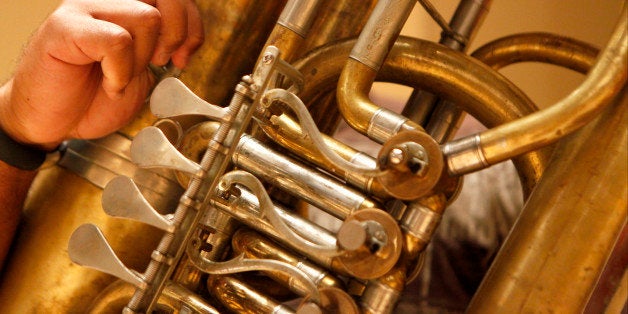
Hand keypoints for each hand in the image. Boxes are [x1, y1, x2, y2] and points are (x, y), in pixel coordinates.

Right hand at [0, 0, 203, 150]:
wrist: (51, 121)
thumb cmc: (91, 98)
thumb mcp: (142, 73)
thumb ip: (163, 50)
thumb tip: (187, 39)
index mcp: (126, 8)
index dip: (191, 24)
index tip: (184, 55)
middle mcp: (107, 1)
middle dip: (177, 34)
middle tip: (160, 63)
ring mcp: (85, 9)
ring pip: (146, 17)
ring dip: (142, 59)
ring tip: (121, 78)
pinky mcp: (66, 27)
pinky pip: (117, 40)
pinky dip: (121, 71)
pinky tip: (110, 83)